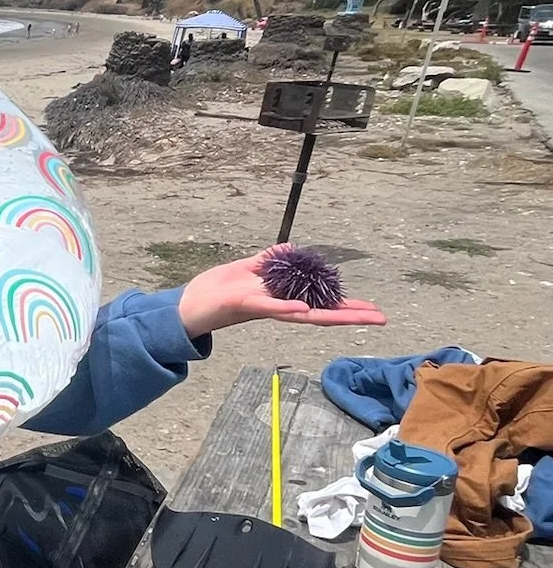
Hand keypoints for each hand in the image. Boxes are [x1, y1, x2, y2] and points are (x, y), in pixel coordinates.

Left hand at [177, 251, 386, 337]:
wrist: (186, 305)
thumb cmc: (216, 290)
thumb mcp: (247, 270)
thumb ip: (269, 261)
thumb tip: (292, 248)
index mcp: (280, 300)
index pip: (319, 304)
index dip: (346, 308)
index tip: (373, 310)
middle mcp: (276, 309)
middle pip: (320, 313)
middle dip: (351, 316)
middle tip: (381, 319)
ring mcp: (262, 309)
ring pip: (301, 313)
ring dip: (329, 314)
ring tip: (358, 317)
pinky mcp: (244, 305)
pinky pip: (269, 307)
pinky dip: (286, 308)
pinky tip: (305, 310)